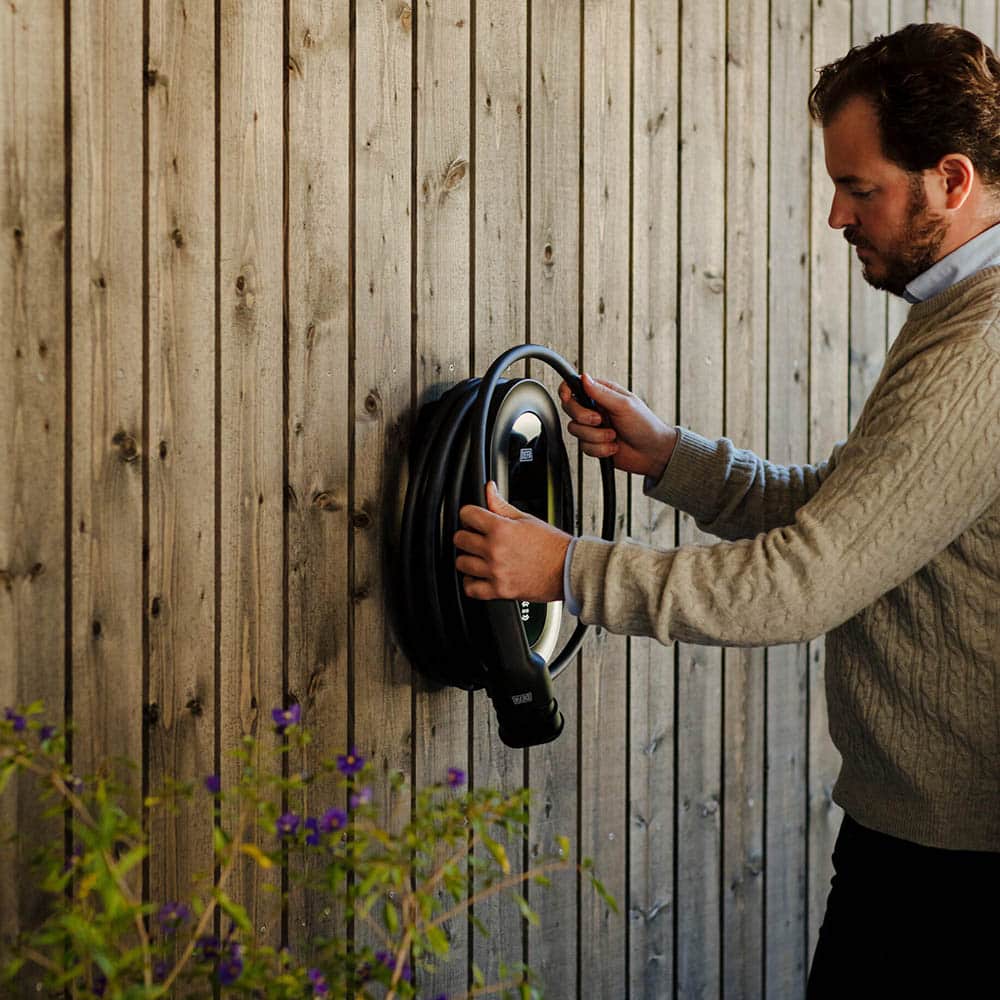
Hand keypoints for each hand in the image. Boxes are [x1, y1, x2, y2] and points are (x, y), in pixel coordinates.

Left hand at [454, 482, 571, 601]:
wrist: (567, 569)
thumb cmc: (551, 545)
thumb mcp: (526, 519)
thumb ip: (501, 505)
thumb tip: (489, 489)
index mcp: (501, 529)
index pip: (467, 514)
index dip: (469, 515)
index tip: (473, 519)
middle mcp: (495, 550)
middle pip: (459, 539)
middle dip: (466, 535)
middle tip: (476, 538)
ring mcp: (495, 571)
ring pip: (461, 563)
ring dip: (468, 559)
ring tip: (478, 557)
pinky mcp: (499, 590)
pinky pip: (470, 588)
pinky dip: (471, 582)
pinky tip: (478, 575)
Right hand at [559, 372, 676, 479]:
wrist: (653, 453)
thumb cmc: (645, 425)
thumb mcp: (624, 405)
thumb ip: (602, 393)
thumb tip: (584, 377)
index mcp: (602, 394)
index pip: (575, 386)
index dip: (566, 391)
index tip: (568, 398)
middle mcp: (595, 409)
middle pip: (570, 409)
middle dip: (584, 417)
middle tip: (599, 420)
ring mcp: (593, 427)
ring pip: (576, 430)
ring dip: (596, 436)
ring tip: (613, 436)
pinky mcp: (594, 444)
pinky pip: (584, 447)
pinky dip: (600, 449)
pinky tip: (613, 447)